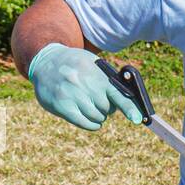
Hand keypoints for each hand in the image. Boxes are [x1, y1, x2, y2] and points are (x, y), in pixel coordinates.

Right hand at [28, 43, 142, 130]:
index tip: (138, 119)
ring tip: (91, 106)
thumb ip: (109, 81)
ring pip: (97, 116)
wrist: (46, 61)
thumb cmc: (76, 65)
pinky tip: (90, 119)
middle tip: (99, 100)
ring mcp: (71, 95)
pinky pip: (84, 123)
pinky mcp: (62, 106)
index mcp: (95, 72)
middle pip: (108, 108)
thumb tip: (129, 103)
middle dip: (108, 107)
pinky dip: (92, 124)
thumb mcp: (93, 64)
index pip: (117, 92)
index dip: (129, 108)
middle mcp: (83, 83)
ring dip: (99, 116)